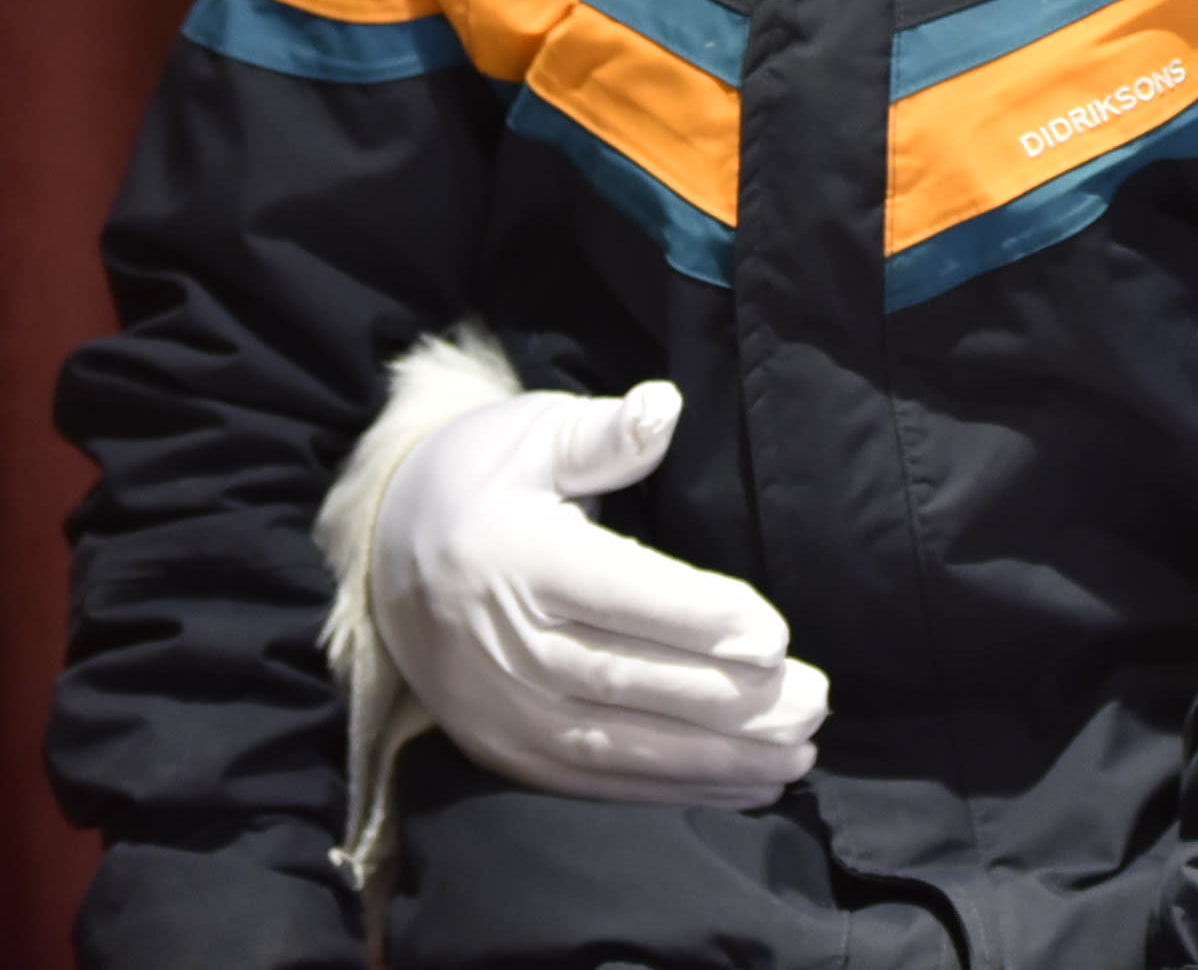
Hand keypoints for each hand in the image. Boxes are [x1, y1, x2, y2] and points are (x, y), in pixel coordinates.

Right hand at [365, 377, 824, 807]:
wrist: (383, 553)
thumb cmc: (483, 480)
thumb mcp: (535, 432)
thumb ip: (604, 433)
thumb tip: (665, 406)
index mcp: (517, 557)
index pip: (617, 594)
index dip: (696, 618)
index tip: (774, 636)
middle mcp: (506, 642)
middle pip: (627, 680)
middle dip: (727, 700)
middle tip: (814, 702)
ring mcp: (502, 706)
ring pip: (617, 743)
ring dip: (713, 758)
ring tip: (797, 754)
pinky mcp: (504, 749)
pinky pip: (594, 780)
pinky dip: (671, 790)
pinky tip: (742, 785)